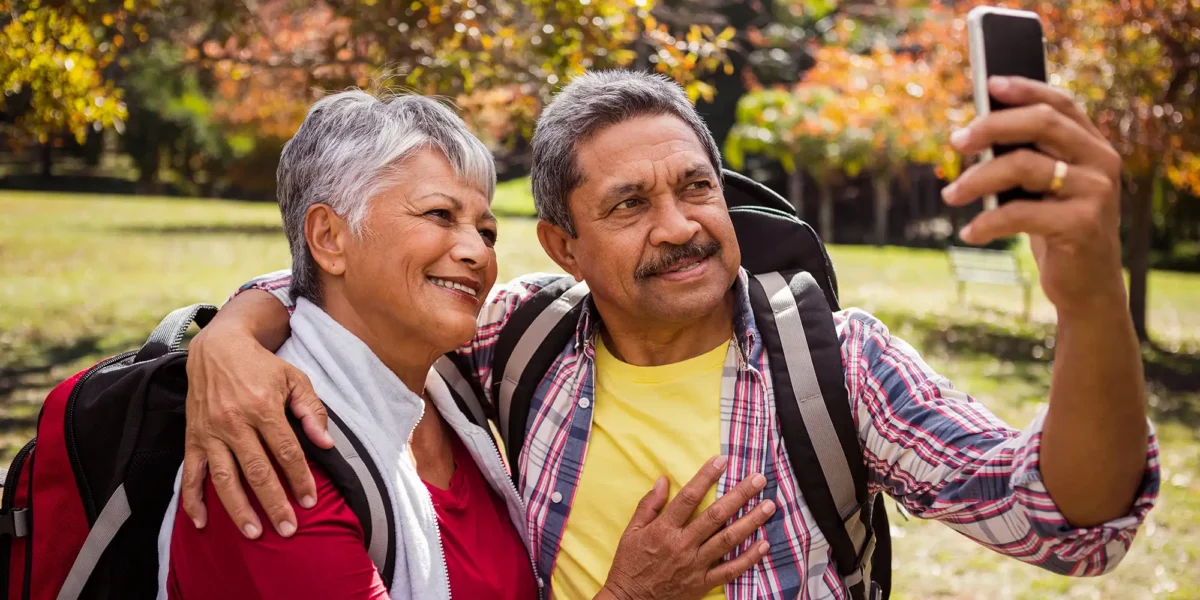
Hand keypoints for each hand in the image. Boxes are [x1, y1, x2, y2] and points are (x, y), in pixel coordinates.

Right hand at [182, 318, 331, 538]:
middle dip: (273, 502)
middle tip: (287, 529)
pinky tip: (202, 523)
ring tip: (253, 533)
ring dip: (237, 508)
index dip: (299, 478)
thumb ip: (312, 411)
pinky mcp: (192, 438)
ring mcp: (210, 432)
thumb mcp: (294, 378)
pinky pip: (190, 474)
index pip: (285, 451)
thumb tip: (326, 443)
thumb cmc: (261, 365)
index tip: (310, 501)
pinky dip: (192, 500)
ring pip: (223, 478)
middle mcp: (234, 422)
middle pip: (256, 470)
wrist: (217, 348)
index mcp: (263, 407)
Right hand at [599, 456, 773, 599]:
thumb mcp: (632, 531)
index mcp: (664, 529)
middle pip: (716, 515)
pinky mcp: (702, 583)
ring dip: (751, 521)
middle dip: (739, 495)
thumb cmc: (630, 563)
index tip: (721, 461)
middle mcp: (683, 545)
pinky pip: (730, 570)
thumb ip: (649, 504)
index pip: (688, 497)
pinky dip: (749, 558)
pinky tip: (764, 544)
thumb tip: (664, 479)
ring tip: (769, 506)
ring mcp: (695, 565)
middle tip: (758, 480)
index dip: (706, 476)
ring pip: (728, 540)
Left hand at [941, 76, 1127, 315]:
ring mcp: (1096, 192)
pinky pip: (1019, 214)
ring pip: (1023, 166)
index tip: (989, 84)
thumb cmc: (1056, 231)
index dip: (1025, 89)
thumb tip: (973, 135)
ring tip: (949, 194)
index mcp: (1093, 146)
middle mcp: (1101, 162)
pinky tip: (969, 233)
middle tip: (955, 141)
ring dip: (977, 179)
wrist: (1088, 287)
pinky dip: (987, 223)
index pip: (1061, 103)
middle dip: (991, 127)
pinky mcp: (1082, 225)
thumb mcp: (1043, 190)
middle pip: (1041, 124)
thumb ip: (1026, 160)